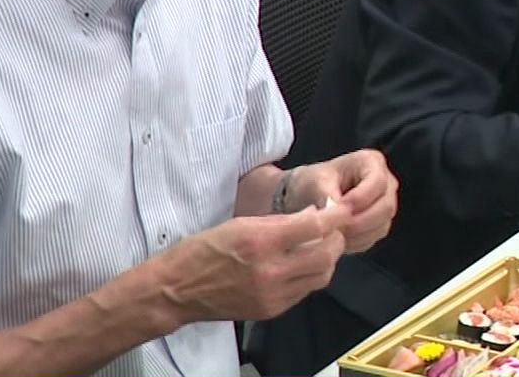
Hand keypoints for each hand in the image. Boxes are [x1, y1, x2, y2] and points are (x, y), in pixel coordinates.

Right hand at [155, 201, 349, 322]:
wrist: (177, 290)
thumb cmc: (201, 252)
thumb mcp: (239, 223)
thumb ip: (279, 221)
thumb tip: (312, 215)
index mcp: (261, 241)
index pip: (314, 226)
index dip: (334, 215)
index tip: (341, 208)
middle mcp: (270, 270)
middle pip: (326, 255)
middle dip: (336, 239)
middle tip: (334, 228)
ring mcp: (272, 294)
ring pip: (321, 277)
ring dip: (327, 260)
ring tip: (320, 247)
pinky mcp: (271, 310)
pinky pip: (304, 292)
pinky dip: (310, 277)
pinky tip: (301, 266)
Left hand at [278, 151, 398, 254]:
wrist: (308, 196)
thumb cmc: (313, 182)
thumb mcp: (315, 181)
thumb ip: (327, 194)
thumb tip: (336, 212)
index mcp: (371, 162)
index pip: (378, 182)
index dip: (360, 198)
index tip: (337, 209)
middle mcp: (385, 183)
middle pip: (386, 207)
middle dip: (359, 221)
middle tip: (335, 228)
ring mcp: (385, 204)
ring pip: (382, 225)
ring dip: (357, 234)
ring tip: (333, 234)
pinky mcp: (379, 224)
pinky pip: (374, 237)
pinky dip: (356, 242)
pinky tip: (337, 240)